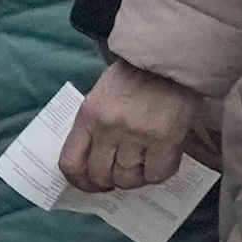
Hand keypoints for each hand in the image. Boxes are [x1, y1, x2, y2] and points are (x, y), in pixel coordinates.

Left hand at [59, 59, 209, 197]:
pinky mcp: (166, 139)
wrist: (170, 57)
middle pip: (100, 175)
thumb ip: (95, 125)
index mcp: (89, 114)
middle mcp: (110, 127)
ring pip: (128, 178)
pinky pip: (156, 174)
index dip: (78, 181)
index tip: (87, 184)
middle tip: (116, 177)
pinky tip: (157, 163)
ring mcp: (139, 134)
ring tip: (139, 168)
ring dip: (133, 179)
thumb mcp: (102, 94)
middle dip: (107, 182)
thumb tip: (93, 160)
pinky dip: (155, 174)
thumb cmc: (136, 75)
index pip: (71, 162)